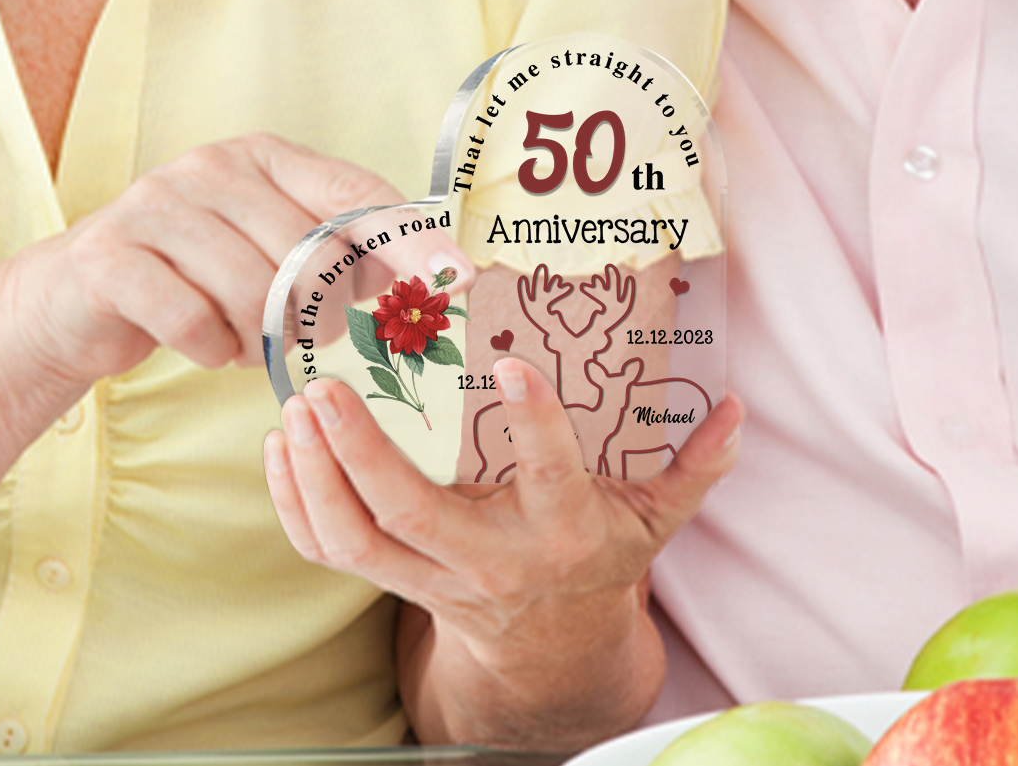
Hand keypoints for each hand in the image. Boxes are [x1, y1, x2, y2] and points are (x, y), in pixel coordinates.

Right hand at [0, 134, 406, 398]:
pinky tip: (204, 346)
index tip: (459, 279)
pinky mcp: (112, 256)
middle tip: (301, 333)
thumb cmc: (193, 275)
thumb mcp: (271, 251)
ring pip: (253, 293)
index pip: (355, 193)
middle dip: (319, 313)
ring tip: (244, 339)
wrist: (74, 299)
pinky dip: (210, 351)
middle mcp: (214, 166)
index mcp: (264, 156)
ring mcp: (157, 204)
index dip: (411, 239)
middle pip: (309, 254)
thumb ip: (344, 254)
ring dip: (260, 338)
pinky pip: (194, 322)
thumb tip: (434, 275)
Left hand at [264, 357, 742, 746]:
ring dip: (314, 476)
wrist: (552, 652)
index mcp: (559, 533)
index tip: (517, 365)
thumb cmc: (597, 560)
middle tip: (329, 385)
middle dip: (362, 452)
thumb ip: (693, 466)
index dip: (536, 428)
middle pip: (411, 515)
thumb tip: (735, 408)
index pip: (548, 481)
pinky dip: (294, 505)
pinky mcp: (393, 583)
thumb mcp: (654, 518)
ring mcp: (431, 578)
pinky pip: (328, 552)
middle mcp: (487, 560)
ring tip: (295, 409)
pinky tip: (282, 448)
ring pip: (354, 539)